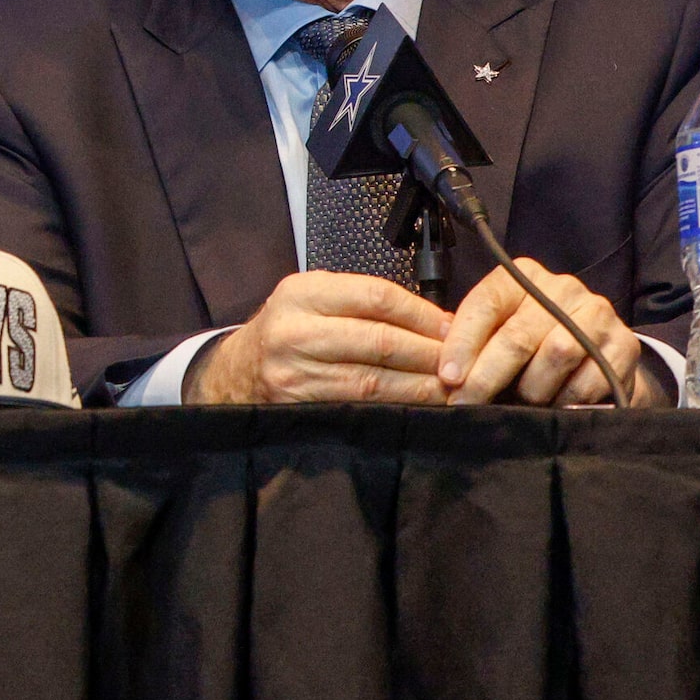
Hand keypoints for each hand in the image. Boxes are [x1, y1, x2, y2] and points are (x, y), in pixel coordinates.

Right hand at [191, 271, 451, 404]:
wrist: (235, 374)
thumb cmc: (288, 332)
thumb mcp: (314, 300)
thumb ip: (364, 303)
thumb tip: (439, 322)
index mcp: (301, 293)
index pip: (377, 296)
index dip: (423, 314)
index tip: (455, 328)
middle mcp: (294, 331)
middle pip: (380, 340)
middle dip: (430, 353)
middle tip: (464, 363)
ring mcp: (294, 372)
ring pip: (374, 379)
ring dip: (421, 386)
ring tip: (452, 388)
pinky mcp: (300, 405)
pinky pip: (360, 406)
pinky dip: (397, 406)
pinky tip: (421, 406)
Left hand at [437, 258, 654, 406]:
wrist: (596, 356)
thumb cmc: (532, 344)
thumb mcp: (498, 331)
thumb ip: (472, 342)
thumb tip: (444, 372)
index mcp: (522, 277)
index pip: (485, 304)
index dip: (462, 343)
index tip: (449, 378)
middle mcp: (562, 288)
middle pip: (517, 335)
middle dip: (486, 376)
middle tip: (468, 403)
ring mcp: (598, 313)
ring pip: (556, 355)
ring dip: (530, 389)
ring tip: (518, 402)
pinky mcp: (625, 344)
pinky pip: (588, 380)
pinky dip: (564, 401)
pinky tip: (553, 406)